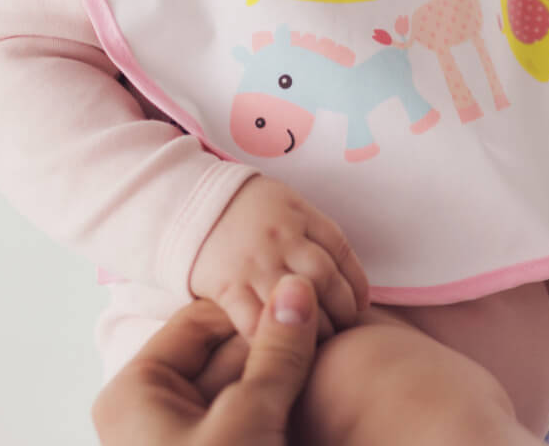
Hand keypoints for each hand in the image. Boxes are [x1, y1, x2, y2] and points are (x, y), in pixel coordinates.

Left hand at [91, 274, 317, 445]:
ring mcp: (181, 439)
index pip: (197, 322)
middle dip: (270, 344)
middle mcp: (150, 412)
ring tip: (329, 350)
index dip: (253, 306)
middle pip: (220, 355)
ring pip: (238, 388)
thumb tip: (299, 289)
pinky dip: (277, 406)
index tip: (303, 296)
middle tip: (325, 322)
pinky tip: (314, 390)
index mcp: (135, 392)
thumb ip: (275, 354)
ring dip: (280, 375)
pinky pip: (245, 418)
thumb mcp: (246, 421)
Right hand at [190, 175, 368, 339]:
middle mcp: (280, 239)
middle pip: (324, 278)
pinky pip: (253, 322)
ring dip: (313, 329)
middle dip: (341, 309)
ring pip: (295, 303)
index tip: (359, 305)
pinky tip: (278, 346)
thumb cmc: (247, 209)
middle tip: (343, 328)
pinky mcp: (225, 287)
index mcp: (299, 215)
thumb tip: (348, 279)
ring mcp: (253, 264)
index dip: (357, 283)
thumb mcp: (288, 204)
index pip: (341, 250)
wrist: (189, 203)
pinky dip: (271, 338)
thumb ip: (316, 234)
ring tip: (315, 342)